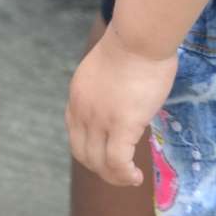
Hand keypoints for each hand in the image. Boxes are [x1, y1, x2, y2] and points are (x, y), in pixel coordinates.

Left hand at [66, 27, 175, 187]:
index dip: (90, 150)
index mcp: (78, 97)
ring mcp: (99, 120)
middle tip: (121, 172)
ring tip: (130, 179)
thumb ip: (110, 89)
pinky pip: (117, 162)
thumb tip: (126, 100)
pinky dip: (125, 175)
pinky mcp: (121, 125)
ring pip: (99, 163)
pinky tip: (136, 177)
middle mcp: (82, 111)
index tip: (109, 153)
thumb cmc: (135, 44)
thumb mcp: (111, 69)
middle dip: (101, 169)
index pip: (75, 134)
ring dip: (114, 177)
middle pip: (83, 153)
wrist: (139, 37)